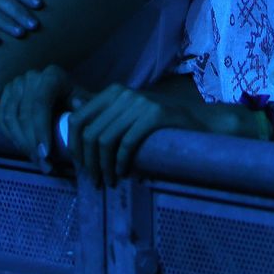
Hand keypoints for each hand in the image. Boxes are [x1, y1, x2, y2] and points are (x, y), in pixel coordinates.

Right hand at [0, 64, 76, 171]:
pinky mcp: (5, 95)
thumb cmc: (77, 101)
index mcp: (52, 76)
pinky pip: (2, 119)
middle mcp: (30, 77)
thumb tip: (77, 104)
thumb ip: (86, 105)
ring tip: (36, 161)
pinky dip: (11, 137)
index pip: (40, 104)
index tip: (46, 154)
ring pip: (10, 119)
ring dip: (21, 144)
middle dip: (32, 144)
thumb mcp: (87, 103)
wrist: (63, 95)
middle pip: (24, 114)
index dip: (40, 130)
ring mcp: (15, 85)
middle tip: (44, 164)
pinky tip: (24, 150)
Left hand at [68, 83, 206, 186]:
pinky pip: (127, 143)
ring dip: (104, 166)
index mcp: (112, 92)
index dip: (74, 146)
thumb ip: (103, 111)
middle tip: (95, 181)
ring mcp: (139, 102)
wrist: (201, 120)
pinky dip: (121, 162)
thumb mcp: (129, 112)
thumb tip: (72, 107)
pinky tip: (124, 173)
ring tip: (109, 181)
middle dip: (89, 162)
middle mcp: (123, 93)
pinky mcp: (155, 115)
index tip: (80, 167)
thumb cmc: (161, 121)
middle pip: (90, 133)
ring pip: (106, 140)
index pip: (78, 119)